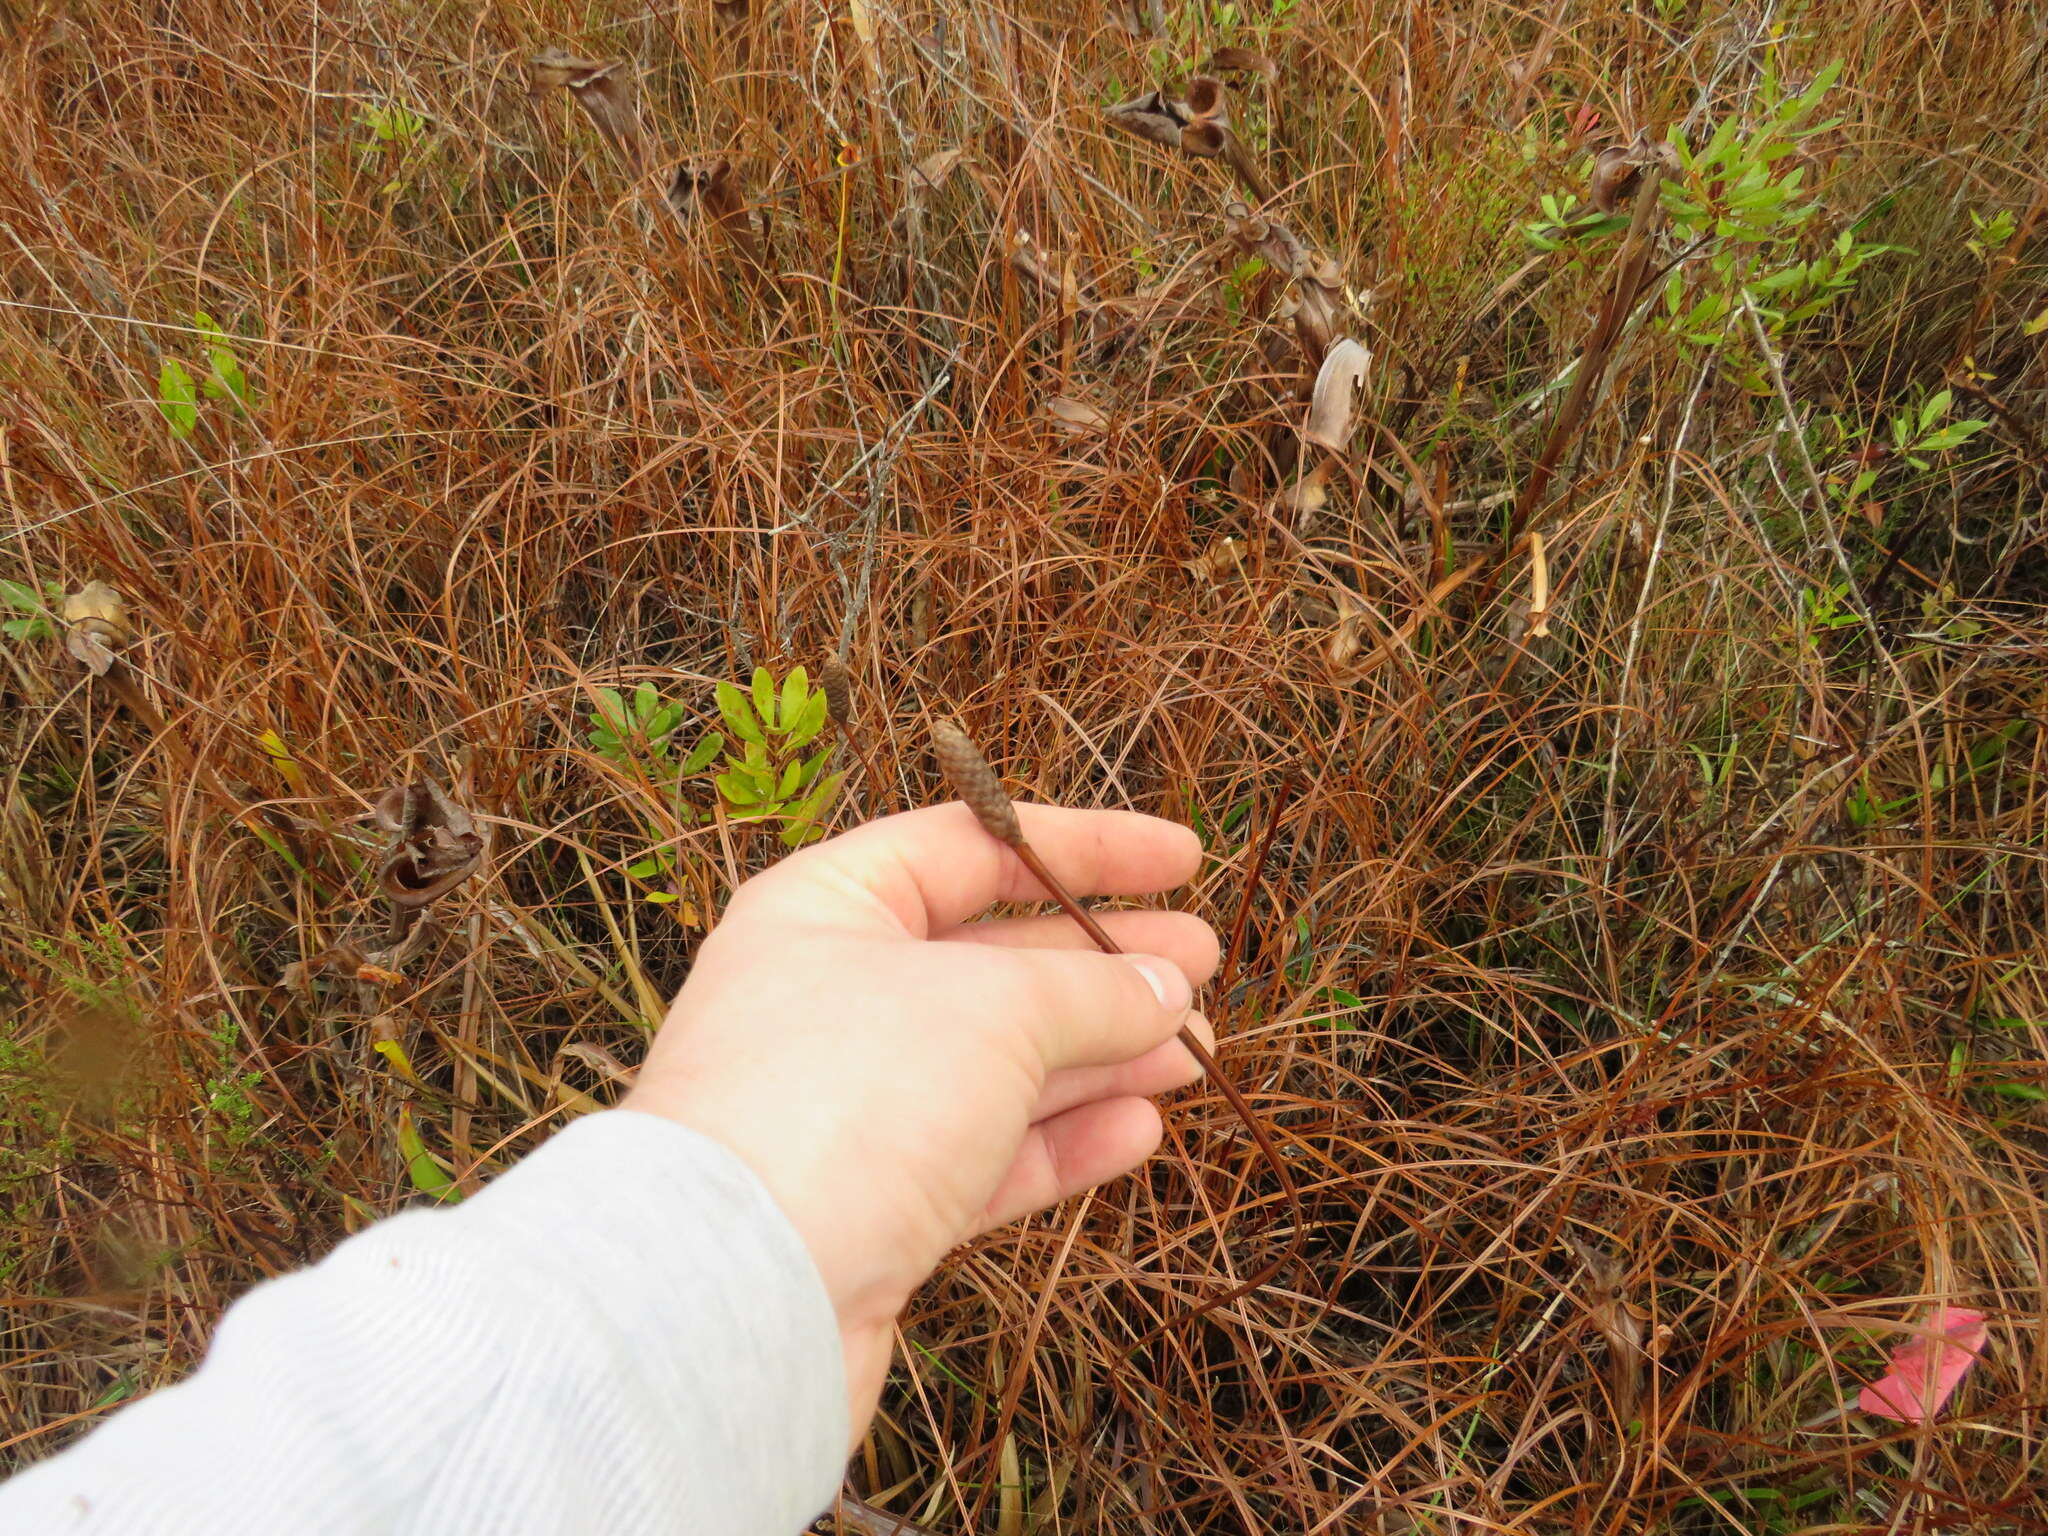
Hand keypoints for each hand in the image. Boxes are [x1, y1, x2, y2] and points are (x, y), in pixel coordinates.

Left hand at [623, 803, 1217, 1433]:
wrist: (734, 1296)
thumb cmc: (848, 1099)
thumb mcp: (993, 1007)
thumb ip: (1092, 989)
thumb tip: (1167, 987)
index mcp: (827, 908)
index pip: (971, 846)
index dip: (1085, 848)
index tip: (1183, 858)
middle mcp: (828, 998)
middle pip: (991, 959)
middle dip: (1105, 963)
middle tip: (1205, 962)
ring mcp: (849, 1107)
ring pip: (998, 1064)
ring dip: (1102, 1055)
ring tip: (1199, 1051)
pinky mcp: (871, 1207)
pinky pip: (985, 1155)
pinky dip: (1062, 1139)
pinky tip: (1139, 1129)